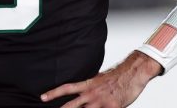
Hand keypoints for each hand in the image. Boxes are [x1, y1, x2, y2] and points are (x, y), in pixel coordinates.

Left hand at [40, 51, 160, 107]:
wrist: (133, 72)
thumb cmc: (117, 76)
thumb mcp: (99, 79)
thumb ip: (90, 86)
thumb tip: (82, 91)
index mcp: (88, 85)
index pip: (67, 88)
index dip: (54, 93)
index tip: (43, 97)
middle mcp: (92, 94)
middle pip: (72, 105)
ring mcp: (101, 102)